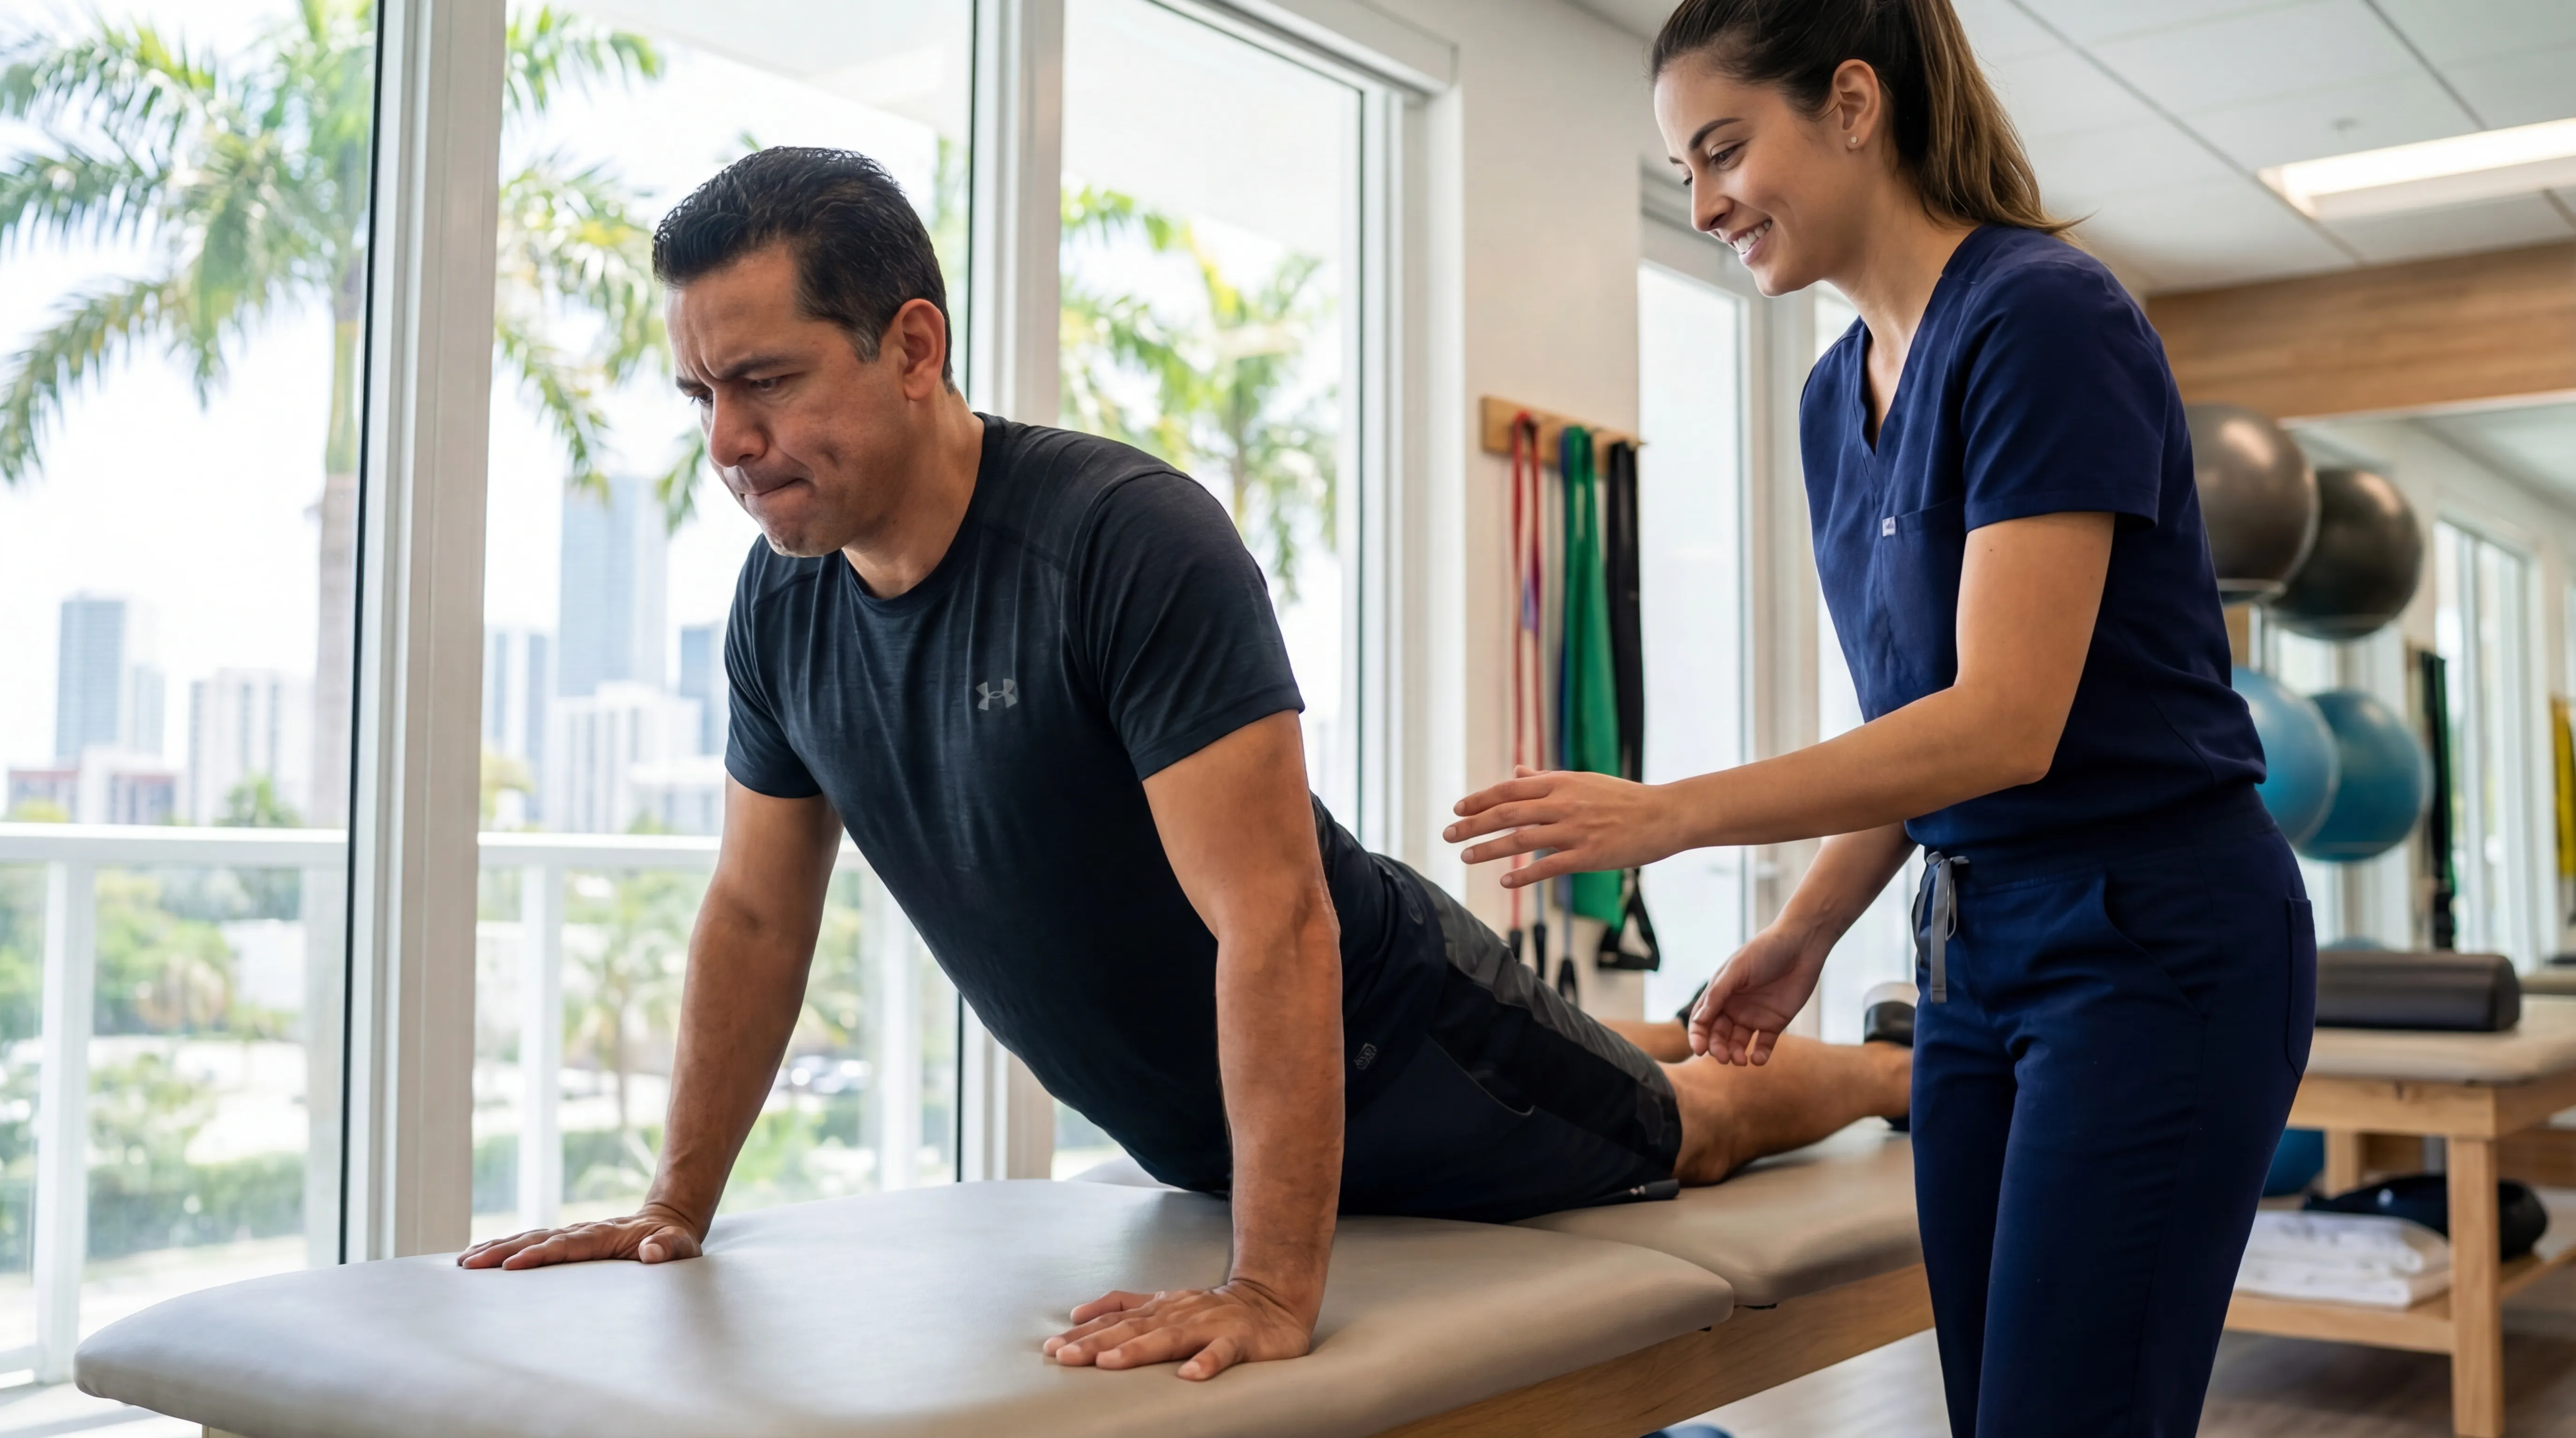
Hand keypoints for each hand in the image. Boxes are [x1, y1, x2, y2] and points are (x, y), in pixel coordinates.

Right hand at [455, 1201, 704, 1269]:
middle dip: (502, 1251)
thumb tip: (651, 1253)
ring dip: (496, 1247)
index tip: (512, 1265)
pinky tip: (481, 1254)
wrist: (667, 1221)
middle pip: (536, 1240)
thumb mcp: (679, 1246)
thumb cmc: (673, 1241)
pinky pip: (531, 1242)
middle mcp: (581, 1232)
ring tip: (464, 1260)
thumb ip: (668, 1248)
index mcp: (603, 1236)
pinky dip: (504, 1246)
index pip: (565, 1246)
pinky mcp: (566, 1241)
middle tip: (470, 1263)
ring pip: (527, 1239)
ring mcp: (571, 1234)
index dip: (540, 1255)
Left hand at [1044, 1279, 1314, 1380]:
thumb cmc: (1213, 1309)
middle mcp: (1179, 1313)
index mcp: (1160, 1307)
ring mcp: (1209, 1325)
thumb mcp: (1164, 1303)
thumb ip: (1125, 1306)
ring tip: (1110, 1363)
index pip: (1115, 1320)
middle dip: (1096, 1343)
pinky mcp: (1240, 1340)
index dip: (1083, 1333)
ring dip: (1138, 1350)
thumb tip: (1079, 1313)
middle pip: (1132, 1329)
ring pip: (1170, 1338)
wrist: (1273, 1299)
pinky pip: (1222, 1353)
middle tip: (1065, 1356)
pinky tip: (1190, 1377)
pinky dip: (1206, 1363)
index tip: (1052, 1347)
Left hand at [1443, 766, 1677, 888]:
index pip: (1509, 790)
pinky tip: (1505, 881)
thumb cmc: (1623, 798)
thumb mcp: (1583, 781)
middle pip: (1506, 813)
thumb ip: (1547, 780)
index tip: (1457, 810)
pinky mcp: (1589, 855)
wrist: (1664, 814)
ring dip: (1489, 849)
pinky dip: (1524, 874)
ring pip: (1521, 839)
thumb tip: (1518, 772)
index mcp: (1561, 784)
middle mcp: (1563, 804)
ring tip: (1466, 857)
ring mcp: (1575, 830)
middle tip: (1448, 835)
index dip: (1480, 800)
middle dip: (1472, 825)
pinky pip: (1549, 866)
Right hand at [1689, 923, 1831, 1064]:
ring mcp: (1754, 1016)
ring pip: (1739, 1043)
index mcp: (1720, 994)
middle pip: (1719, 1036)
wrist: (1801, 946)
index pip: (1702, 1020)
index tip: (1699, 1050)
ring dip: (1736, 1054)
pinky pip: (1764, 1045)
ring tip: (1740, 1060)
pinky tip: (1758, 1059)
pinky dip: (1760, 1055)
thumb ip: (1717, 994)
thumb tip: (1698, 1020)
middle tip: (1722, 1057)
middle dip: (1717, 1048)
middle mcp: (1734, 1008)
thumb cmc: (1764, 951)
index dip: (1698, 1036)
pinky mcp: (1775, 1023)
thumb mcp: (1736, 969)